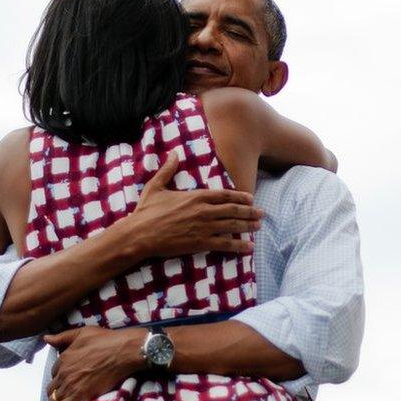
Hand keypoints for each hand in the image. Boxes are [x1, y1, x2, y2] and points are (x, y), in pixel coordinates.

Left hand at [38, 326, 144, 400]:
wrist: (123, 352)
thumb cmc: (106, 340)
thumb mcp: (82, 333)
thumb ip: (62, 337)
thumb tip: (45, 338)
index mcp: (64, 358)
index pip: (55, 371)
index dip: (60, 375)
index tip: (65, 379)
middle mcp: (63, 373)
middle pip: (53, 386)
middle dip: (56, 391)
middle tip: (62, 395)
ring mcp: (70, 385)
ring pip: (54, 399)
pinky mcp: (78, 396)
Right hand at [125, 153, 262, 259]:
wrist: (139, 234)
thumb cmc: (146, 211)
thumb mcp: (156, 186)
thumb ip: (168, 170)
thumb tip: (173, 153)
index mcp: (196, 196)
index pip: (224, 195)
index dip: (240, 196)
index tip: (251, 198)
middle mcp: (204, 210)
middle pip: (233, 210)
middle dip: (250, 211)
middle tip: (262, 213)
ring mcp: (204, 227)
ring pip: (232, 226)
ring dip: (248, 226)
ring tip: (259, 226)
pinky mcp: (200, 243)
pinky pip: (224, 244)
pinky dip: (238, 246)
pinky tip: (249, 247)